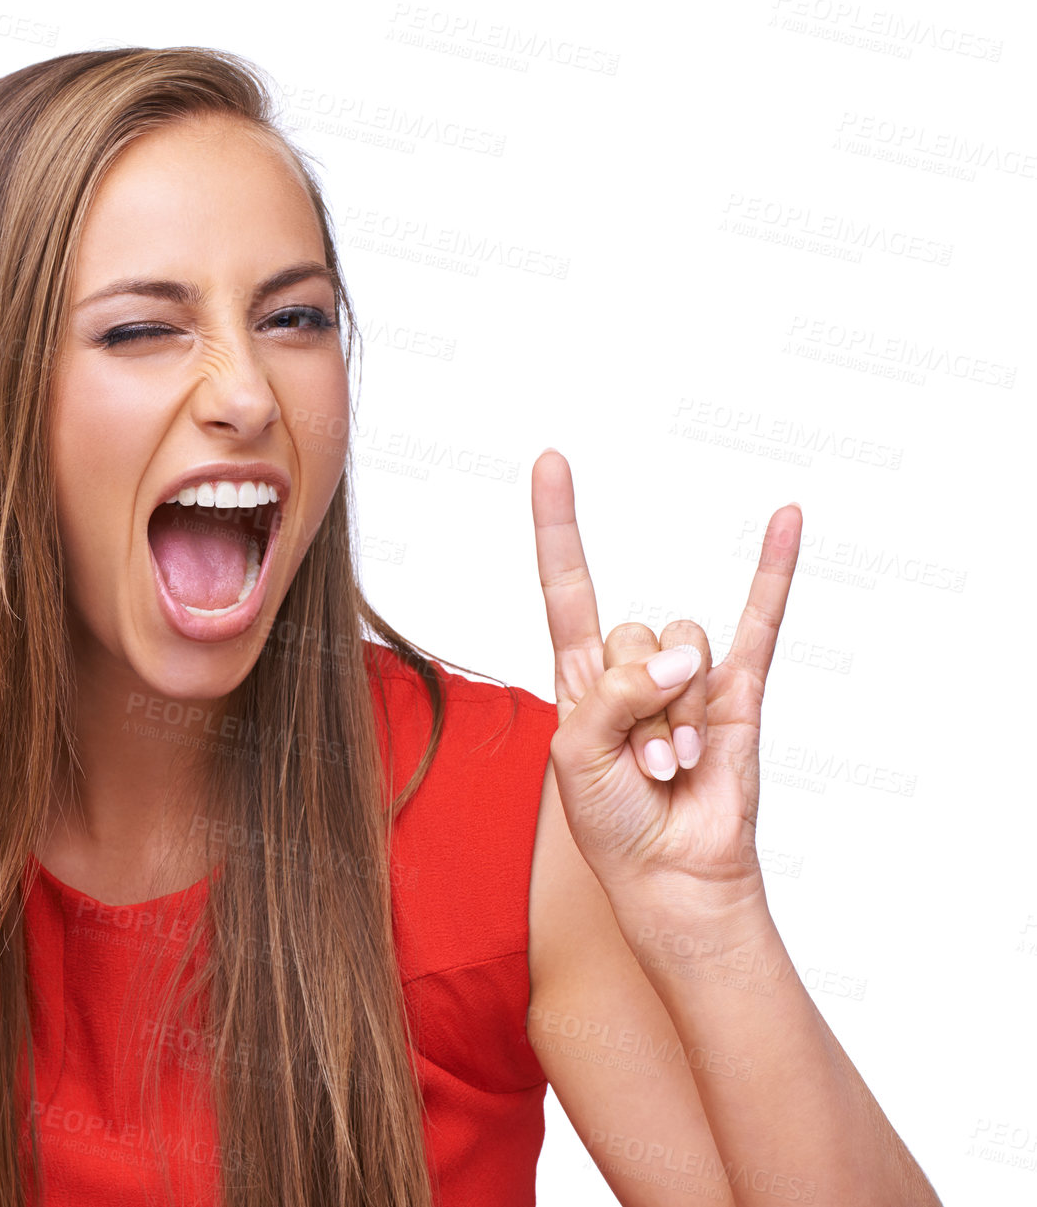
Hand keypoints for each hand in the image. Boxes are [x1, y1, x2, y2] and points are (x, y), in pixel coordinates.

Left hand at [530, 449, 800, 908]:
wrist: (668, 873)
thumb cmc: (610, 821)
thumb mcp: (578, 755)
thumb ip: (615, 694)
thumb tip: (682, 657)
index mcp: (581, 676)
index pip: (567, 586)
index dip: (558, 528)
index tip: (550, 462)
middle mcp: (634, 666)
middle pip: (635, 633)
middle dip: (636, 702)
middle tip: (640, 764)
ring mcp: (689, 677)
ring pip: (687, 650)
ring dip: (678, 716)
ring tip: (673, 766)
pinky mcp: (739, 693)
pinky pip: (760, 622)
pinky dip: (774, 572)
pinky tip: (785, 520)